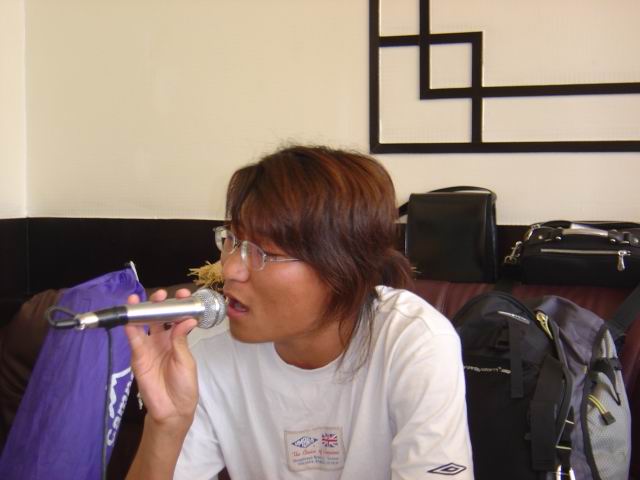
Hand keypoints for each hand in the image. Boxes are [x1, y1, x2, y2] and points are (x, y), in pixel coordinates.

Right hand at [124, 288, 198, 430]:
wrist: (172, 410)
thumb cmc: (184, 385)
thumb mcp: (186, 361)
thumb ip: (181, 340)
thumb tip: (187, 319)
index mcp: (177, 339)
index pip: (176, 317)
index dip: (178, 305)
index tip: (184, 294)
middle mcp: (161, 340)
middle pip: (157, 317)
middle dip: (158, 303)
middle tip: (161, 295)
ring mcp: (149, 347)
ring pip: (142, 325)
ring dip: (140, 312)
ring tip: (139, 299)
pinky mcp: (138, 357)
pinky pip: (133, 340)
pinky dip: (130, 329)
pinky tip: (130, 319)